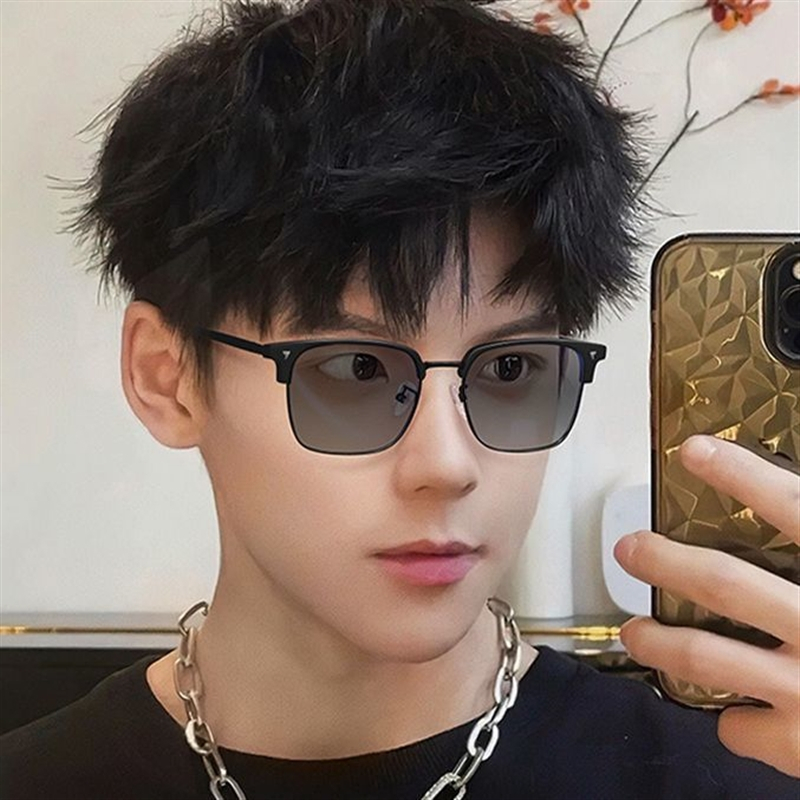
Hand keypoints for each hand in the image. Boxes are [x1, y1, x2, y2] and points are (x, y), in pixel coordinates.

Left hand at [614, 434, 799, 776]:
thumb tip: (793, 508)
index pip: (795, 507)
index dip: (741, 475)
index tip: (694, 450)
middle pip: (725, 583)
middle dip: (666, 562)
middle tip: (631, 548)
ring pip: (707, 657)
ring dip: (660, 643)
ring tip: (635, 632)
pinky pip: (742, 728)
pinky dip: (731, 721)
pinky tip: (732, 713)